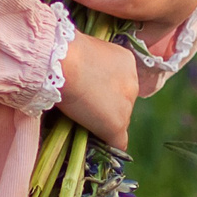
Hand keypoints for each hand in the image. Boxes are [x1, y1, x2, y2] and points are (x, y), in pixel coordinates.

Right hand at [57, 30, 140, 151]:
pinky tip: (95, 144)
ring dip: (103, 122)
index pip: (120, 84)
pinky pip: (118, 142)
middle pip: (123, 103)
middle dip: (106, 105)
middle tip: (83, 104)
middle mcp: (133, 84)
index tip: (88, 90)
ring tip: (80, 118)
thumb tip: (84, 77)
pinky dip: (108, 144)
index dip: (104, 89)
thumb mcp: (85, 54)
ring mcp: (126, 106)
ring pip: (119, 121)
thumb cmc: (65, 52)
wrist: (63, 62)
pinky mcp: (116, 125)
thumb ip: (93, 67)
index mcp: (127, 63)